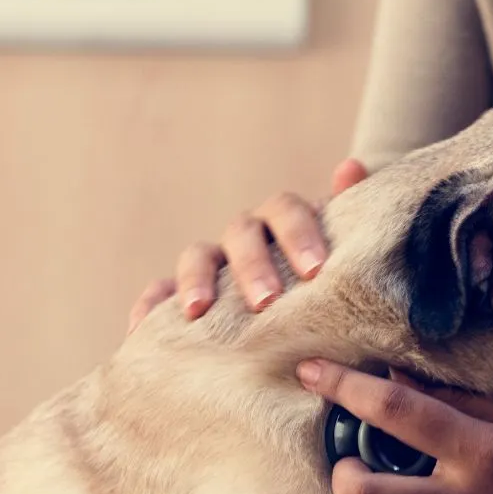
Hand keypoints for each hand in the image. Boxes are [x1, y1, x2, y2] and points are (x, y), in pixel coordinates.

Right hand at [126, 158, 367, 332]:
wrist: (307, 326)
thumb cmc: (330, 289)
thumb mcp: (347, 258)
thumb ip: (352, 218)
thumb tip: (350, 166)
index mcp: (286, 225)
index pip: (285, 211)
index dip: (299, 235)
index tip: (316, 271)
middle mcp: (247, 237)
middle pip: (242, 234)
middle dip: (252, 265)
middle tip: (266, 301)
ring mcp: (213, 263)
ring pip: (198, 256)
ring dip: (195, 279)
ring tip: (197, 312)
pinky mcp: (183, 294)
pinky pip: (158, 292)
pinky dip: (149, 305)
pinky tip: (140, 328)